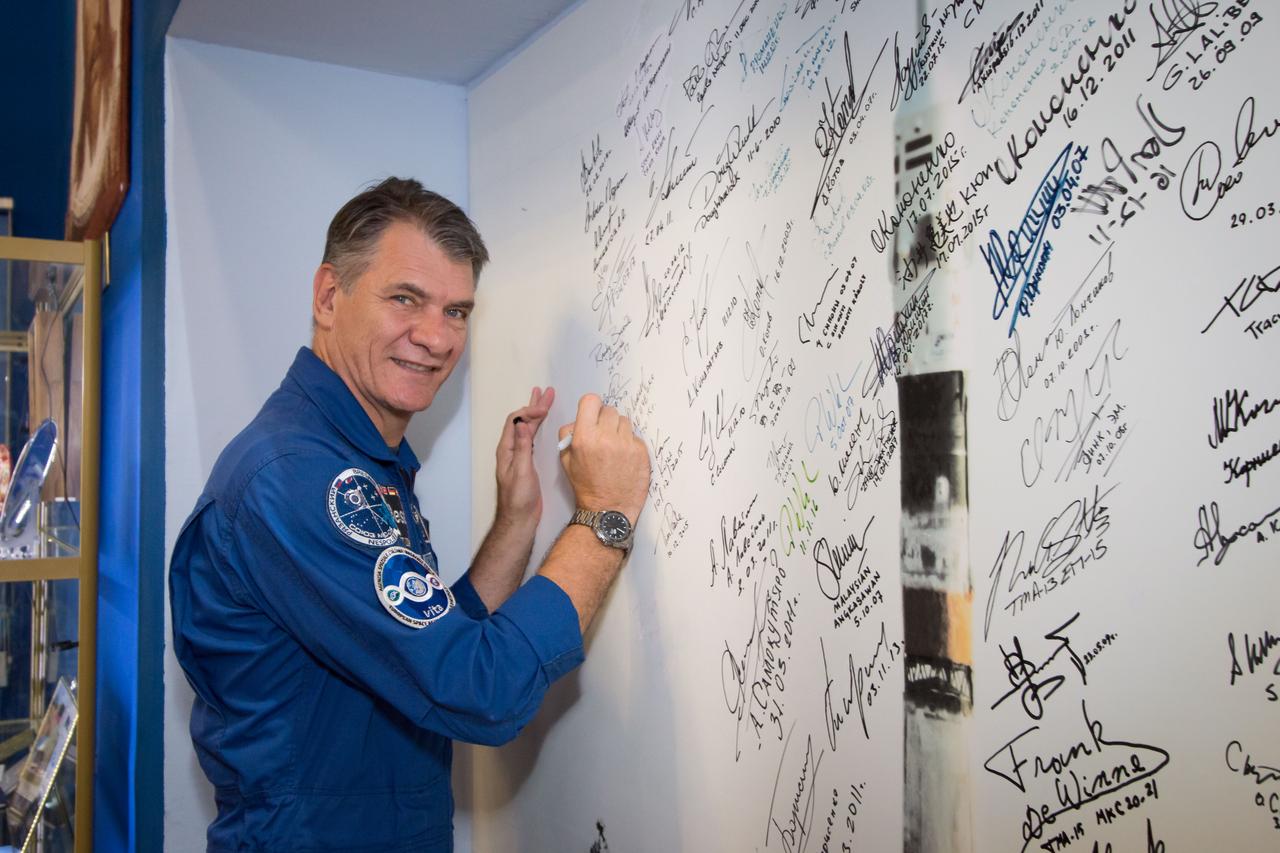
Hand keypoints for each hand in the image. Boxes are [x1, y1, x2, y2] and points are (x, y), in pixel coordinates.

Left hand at [495, 386, 554, 526]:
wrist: (520, 519)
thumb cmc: (519, 499)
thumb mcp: (522, 472)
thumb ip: (522, 448)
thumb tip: (522, 424)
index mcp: (506, 450)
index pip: (515, 421)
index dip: (529, 411)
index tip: (544, 408)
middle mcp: (511, 450)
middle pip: (522, 421)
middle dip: (534, 406)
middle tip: (546, 392)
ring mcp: (519, 455)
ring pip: (527, 428)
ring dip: (536, 413)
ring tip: (545, 400)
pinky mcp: (527, 462)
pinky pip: (532, 438)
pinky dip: (539, 426)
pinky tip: (543, 423)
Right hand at [557, 394, 650, 521]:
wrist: (608, 509)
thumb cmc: (586, 486)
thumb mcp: (566, 460)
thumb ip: (569, 435)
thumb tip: (578, 420)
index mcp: (585, 437)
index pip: (591, 401)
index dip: (591, 407)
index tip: (593, 414)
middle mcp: (606, 438)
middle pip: (610, 410)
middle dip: (605, 420)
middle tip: (603, 435)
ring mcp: (626, 444)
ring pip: (625, 422)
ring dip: (619, 431)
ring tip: (614, 448)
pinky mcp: (641, 452)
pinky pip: (635, 437)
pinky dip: (630, 444)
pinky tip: (624, 458)